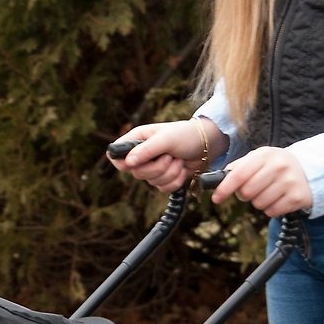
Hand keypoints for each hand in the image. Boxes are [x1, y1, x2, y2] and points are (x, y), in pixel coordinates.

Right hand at [109, 119, 227, 192]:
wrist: (207, 145)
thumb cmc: (186, 135)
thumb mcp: (165, 138)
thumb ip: (146, 150)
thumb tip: (128, 163)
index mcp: (137, 140)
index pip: (116, 156)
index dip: (123, 163)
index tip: (135, 163)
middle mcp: (141, 155)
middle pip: (136, 173)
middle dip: (157, 168)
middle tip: (169, 156)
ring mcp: (152, 168)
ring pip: (151, 183)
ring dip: (169, 173)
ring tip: (178, 159)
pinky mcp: (163, 179)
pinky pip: (163, 189)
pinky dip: (175, 181)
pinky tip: (181, 169)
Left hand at [211, 146, 311, 215]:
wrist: (307, 170)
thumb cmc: (274, 166)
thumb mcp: (258, 160)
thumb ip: (238, 168)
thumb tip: (216, 180)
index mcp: (265, 154)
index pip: (239, 174)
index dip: (225, 188)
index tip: (216, 198)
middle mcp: (279, 166)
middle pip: (247, 193)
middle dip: (245, 195)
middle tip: (254, 189)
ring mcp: (289, 181)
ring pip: (258, 204)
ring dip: (259, 202)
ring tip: (269, 191)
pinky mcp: (297, 197)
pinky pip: (271, 212)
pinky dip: (271, 209)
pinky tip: (279, 198)